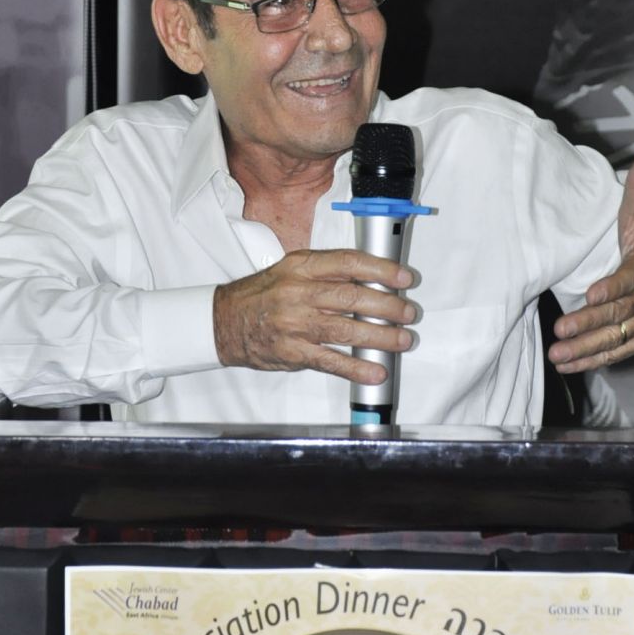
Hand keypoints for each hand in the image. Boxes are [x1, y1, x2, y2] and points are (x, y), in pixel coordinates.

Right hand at [214, 249, 415, 383]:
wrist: (224, 321)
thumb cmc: (264, 295)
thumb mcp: (291, 270)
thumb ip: (327, 273)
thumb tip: (373, 281)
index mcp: (301, 266)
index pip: (348, 263)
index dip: (381, 270)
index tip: (404, 278)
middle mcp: (298, 292)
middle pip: (352, 297)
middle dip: (388, 307)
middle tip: (409, 313)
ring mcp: (294, 324)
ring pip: (346, 329)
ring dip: (380, 337)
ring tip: (402, 340)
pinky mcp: (292, 352)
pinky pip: (330, 361)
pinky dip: (356, 368)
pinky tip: (375, 371)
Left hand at [547, 149, 633, 374]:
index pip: (631, 278)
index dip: (612, 288)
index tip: (590, 295)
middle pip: (619, 313)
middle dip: (590, 323)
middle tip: (561, 329)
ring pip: (615, 338)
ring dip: (585, 348)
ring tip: (558, 353)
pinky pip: (616, 353)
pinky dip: (591, 360)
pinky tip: (566, 364)